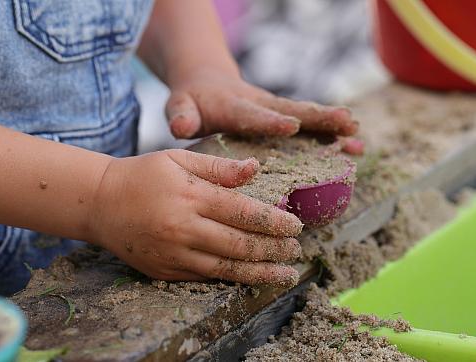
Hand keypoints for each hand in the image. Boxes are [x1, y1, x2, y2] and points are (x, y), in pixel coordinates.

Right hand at [89, 150, 303, 285]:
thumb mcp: (178, 159)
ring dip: (261, 273)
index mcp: (191, 196)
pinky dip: (232, 279)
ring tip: (285, 274)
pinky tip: (251, 278)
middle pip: (240, 245)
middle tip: (295, 249)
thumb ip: (219, 167)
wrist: (100, 203)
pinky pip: (205, 278)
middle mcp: (184, 228)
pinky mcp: (164, 270)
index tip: (296, 226)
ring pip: (227, 269)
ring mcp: (173, 253)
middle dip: (274, 249)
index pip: (244, 212)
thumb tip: (256, 169)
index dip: (274, 222)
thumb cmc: (143, 175)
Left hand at [165, 68, 359, 143]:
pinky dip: (331, 135)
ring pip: (306, 117)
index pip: (252, 115)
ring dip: (332, 126)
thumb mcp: (180, 106)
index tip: (291, 126)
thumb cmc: (192, 101)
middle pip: (291, 110)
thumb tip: (181, 126)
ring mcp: (274, 110)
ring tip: (358, 137)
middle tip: (346, 123)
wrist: (207, 82)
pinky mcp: (283, 116)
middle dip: (318, 118)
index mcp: (233, 107)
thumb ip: (181, 115)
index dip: (270, 121)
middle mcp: (260, 105)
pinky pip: (309, 125)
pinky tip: (355, 146)